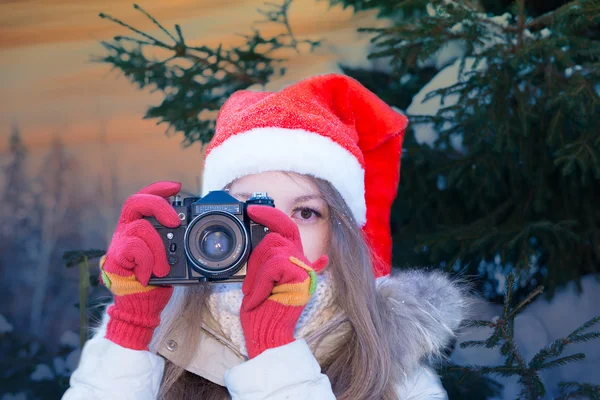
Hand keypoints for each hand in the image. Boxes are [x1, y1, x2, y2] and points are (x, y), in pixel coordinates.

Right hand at [100, 181, 181, 349]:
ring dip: (158, 249)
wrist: (139, 305)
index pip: (144, 198)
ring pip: (141, 228)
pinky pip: (134, 249)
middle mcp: (126, 230)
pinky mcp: (115, 258)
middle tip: (175, 222)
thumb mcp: (170, 255)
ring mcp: (119, 242)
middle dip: (158, 206)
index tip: (176, 187)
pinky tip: (149, 274)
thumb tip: (198, 229)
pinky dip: (147, 261)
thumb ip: (175, 240)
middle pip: (135, 202)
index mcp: (139, 226)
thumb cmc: (156, 279)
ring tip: (163, 267)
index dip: (159, 189)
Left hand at [240, 205, 327, 357]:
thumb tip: (260, 238)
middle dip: (256, 255)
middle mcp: (304, 262)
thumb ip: (266, 258)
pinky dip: (259, 283)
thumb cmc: (263, 311)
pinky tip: (258, 298)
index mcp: (295, 260)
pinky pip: (272, 266)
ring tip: (255, 294)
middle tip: (249, 280)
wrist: (269, 334)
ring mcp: (304, 268)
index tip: (252, 208)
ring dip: (256, 274)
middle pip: (276, 236)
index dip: (270, 214)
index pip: (286, 226)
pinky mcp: (300, 277)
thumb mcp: (262, 279)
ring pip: (271, 250)